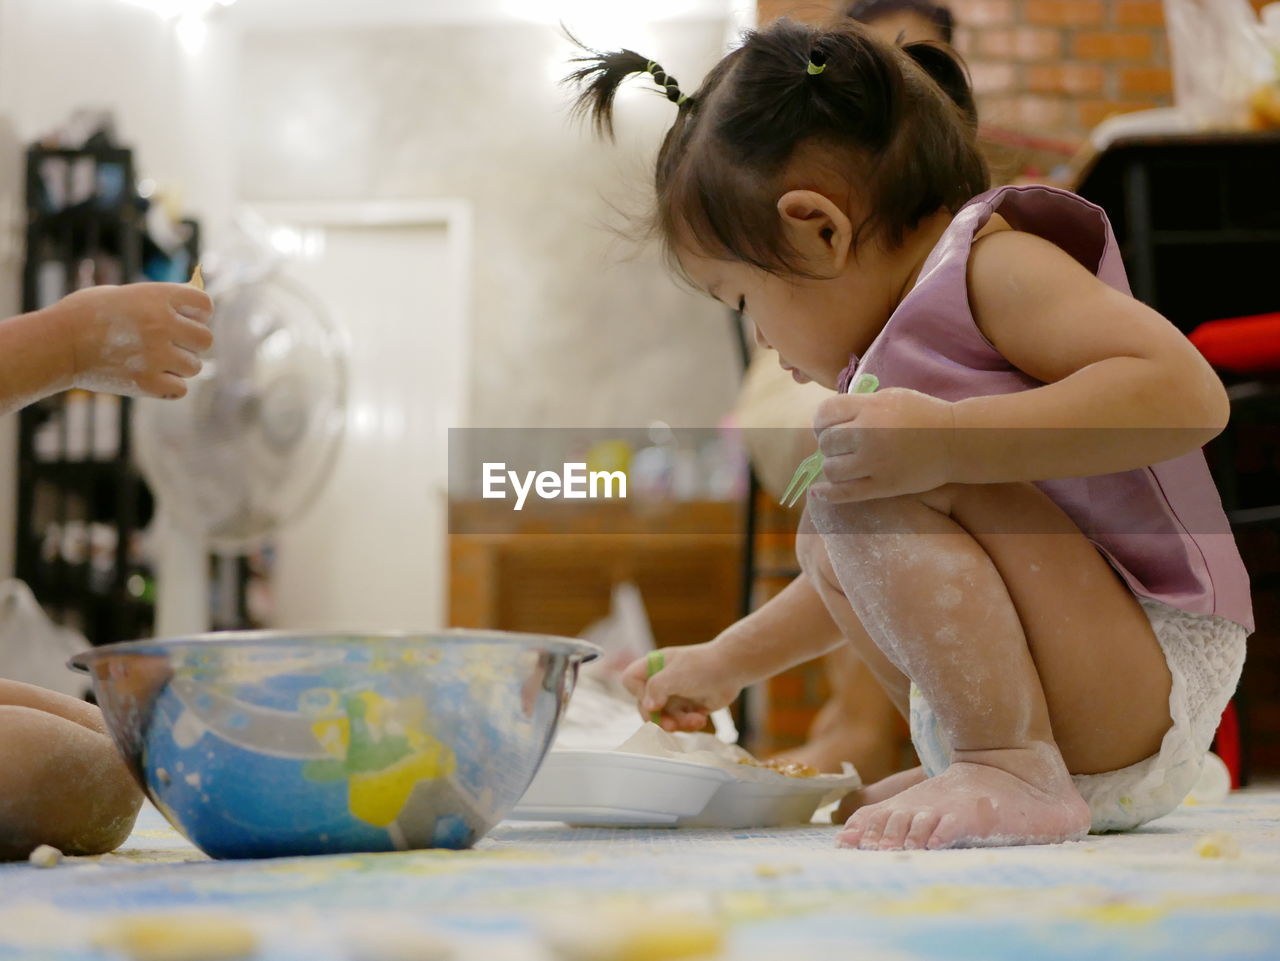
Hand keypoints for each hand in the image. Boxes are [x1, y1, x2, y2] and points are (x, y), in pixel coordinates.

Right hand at [53, 283, 213, 397]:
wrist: (57, 344)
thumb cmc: (87, 315)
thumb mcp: (124, 294)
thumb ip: (160, 301)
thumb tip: (191, 311)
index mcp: (158, 297)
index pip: (204, 304)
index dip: (199, 312)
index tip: (188, 318)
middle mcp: (163, 324)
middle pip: (206, 339)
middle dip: (192, 342)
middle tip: (173, 344)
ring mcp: (158, 355)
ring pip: (195, 366)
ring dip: (180, 366)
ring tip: (155, 361)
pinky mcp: (149, 382)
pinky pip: (181, 389)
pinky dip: (170, 387)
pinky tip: (153, 378)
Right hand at [620, 642, 745, 731]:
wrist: (733, 669)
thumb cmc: (703, 666)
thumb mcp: (675, 674)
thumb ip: (656, 688)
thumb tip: (648, 707)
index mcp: (654, 666)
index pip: (631, 680)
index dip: (637, 693)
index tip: (653, 700)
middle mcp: (661, 680)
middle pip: (646, 706)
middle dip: (660, 718)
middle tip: (671, 726)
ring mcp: (674, 694)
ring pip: (664, 717)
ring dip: (678, 723)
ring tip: (696, 720)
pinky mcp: (687, 706)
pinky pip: (680, 722)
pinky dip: (689, 724)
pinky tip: (701, 719)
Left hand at [809, 388, 956, 502]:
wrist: (957, 440)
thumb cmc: (923, 415)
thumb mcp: (891, 397)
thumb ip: (860, 406)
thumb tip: (828, 419)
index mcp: (870, 407)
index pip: (825, 413)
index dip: (821, 422)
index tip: (827, 427)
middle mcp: (869, 433)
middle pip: (826, 442)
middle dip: (828, 445)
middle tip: (840, 448)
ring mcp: (875, 462)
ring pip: (831, 469)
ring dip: (832, 467)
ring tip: (844, 464)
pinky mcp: (884, 485)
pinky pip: (846, 493)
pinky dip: (827, 494)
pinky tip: (817, 492)